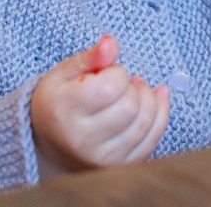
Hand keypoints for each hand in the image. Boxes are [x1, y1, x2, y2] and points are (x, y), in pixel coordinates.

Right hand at [30, 35, 169, 177]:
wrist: (49, 144)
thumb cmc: (59, 102)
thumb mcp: (64, 74)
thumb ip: (90, 57)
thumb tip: (112, 43)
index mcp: (65, 112)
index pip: (111, 87)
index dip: (117, 73)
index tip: (107, 73)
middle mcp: (82, 141)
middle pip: (131, 106)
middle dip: (133, 87)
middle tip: (121, 83)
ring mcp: (102, 159)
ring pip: (145, 123)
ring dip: (148, 99)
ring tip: (134, 91)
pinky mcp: (120, 167)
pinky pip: (152, 139)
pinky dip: (160, 114)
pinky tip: (157, 98)